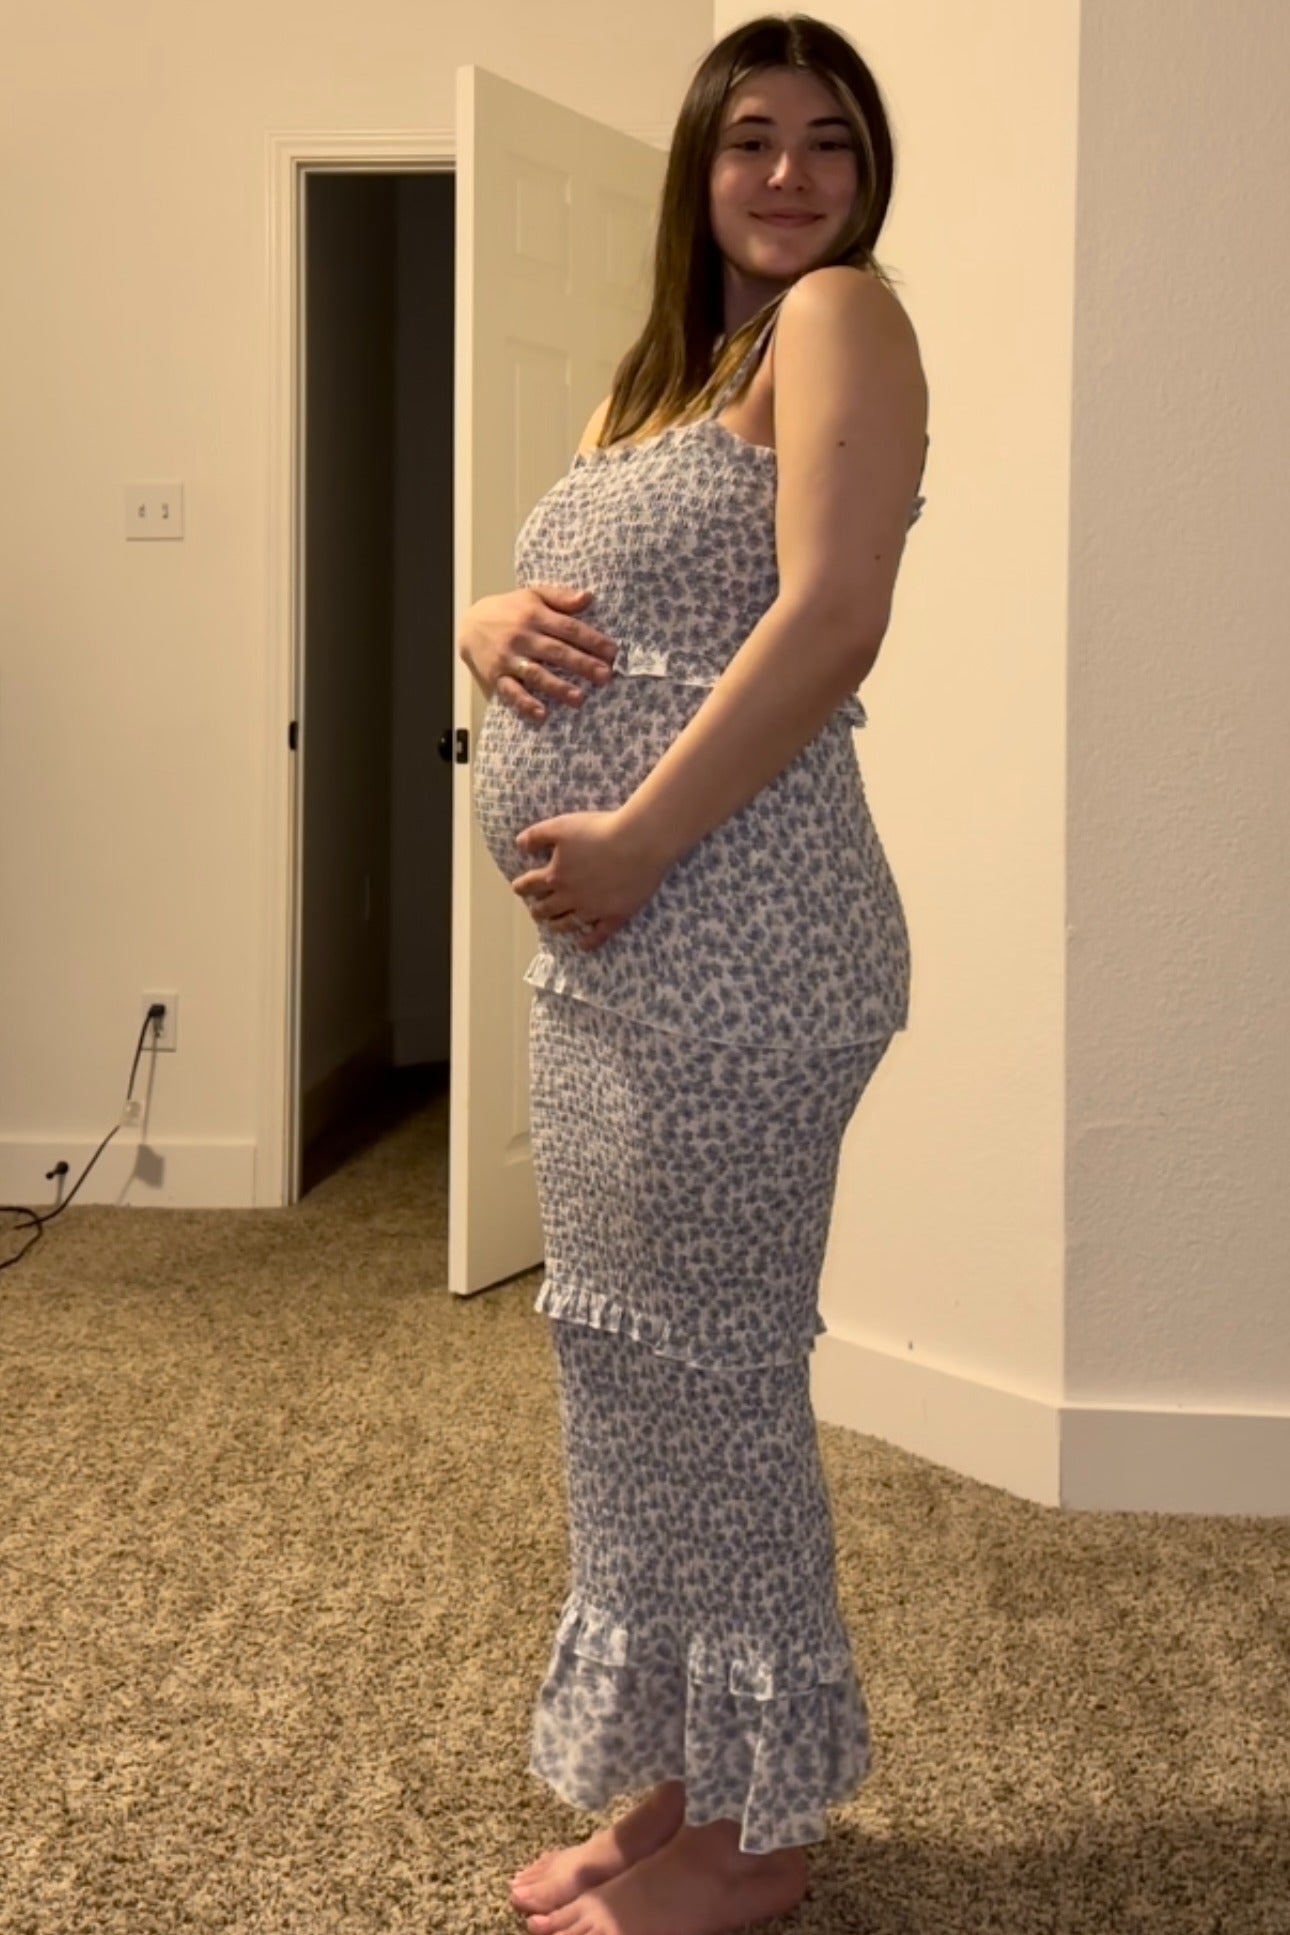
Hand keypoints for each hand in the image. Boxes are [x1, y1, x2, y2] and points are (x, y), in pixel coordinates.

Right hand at [456, 583, 617, 720]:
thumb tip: (588, 598)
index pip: (568, 628)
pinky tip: (541, 714)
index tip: (612, 652)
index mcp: (534, 615)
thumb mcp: (533, 595)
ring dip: (558, 687)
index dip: (592, 640)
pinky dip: (525, 703)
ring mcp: (509, 658)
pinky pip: (511, 691)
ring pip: (536, 673)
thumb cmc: (508, 610)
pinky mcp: (496, 676)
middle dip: (582, 664)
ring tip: (579, 699)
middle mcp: (522, 636)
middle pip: (556, 651)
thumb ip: (561, 597)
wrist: (469, 623)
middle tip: (605, 676)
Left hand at [513, 810, 667, 951]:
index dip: (521, 886)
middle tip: (535, 910)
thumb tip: (519, 845)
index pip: (530, 884)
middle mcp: (570, 897)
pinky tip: (582, 945)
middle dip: (537, 909)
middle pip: (547, 908)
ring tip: (553, 926)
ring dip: (557, 925)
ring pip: (568, 923)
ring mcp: (592, 909)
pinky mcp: (615, 916)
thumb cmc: (599, 830)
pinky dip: (588, 942)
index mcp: (555, 875)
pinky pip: (598, 935)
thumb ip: (536, 836)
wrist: (638, 843)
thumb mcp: (561, 826)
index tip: (518, 888)